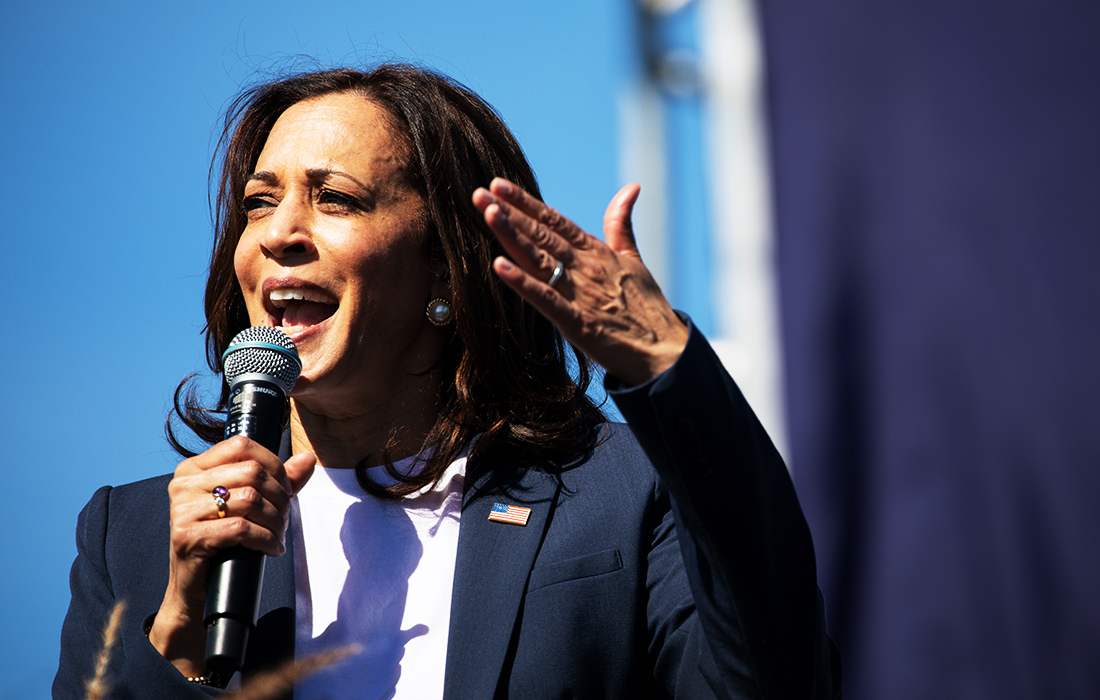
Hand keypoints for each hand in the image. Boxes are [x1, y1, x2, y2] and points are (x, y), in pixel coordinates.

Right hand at [149, 436, 314, 675]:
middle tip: (284, 519)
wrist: (195, 590)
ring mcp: (181, 510)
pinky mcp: (186, 537)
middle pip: (252, 473)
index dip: (274, 465)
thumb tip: (308, 459)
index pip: (242, 445)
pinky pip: (240, 529)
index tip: (285, 490)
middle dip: (280, 498)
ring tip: (278, 535)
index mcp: (194, 468)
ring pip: (250, 500)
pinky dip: (265, 539)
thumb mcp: (251, 505)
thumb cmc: (224, 543)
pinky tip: (270, 548)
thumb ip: (279, 480)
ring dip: (275, 521)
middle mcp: (183, 484)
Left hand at [472, 178, 687, 385]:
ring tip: (488, 213)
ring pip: (539, 259)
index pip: (555, 221)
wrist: (665, 351)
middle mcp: (586, 267)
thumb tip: (630, 188)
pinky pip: (545, 299)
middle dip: (510, 213)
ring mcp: (581, 293)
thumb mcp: (634, 260)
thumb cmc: (648, 308)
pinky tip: (500, 267)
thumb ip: (621, 225)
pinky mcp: (578, 322)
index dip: (526, 202)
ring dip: (512, 236)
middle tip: (479, 193)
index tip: (498, 185)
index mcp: (596, 252)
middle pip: (541, 235)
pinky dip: (523, 283)